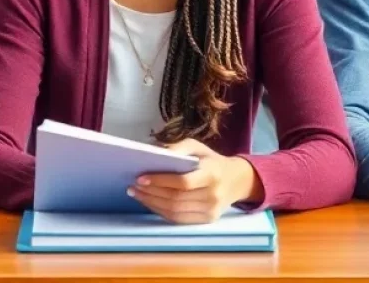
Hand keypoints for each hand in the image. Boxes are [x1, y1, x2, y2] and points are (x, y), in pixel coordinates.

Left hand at [127, 138, 261, 224]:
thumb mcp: (197, 147)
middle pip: (176, 199)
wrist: (236, 180)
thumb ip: (177, 147)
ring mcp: (211, 211)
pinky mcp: (207, 220)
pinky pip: (180, 220)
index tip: (140, 178)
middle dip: (151, 193)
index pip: (183, 182)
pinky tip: (150, 202)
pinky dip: (161, 212)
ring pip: (176, 212)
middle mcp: (213, 195)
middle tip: (132, 187)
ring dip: (152, 204)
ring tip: (137, 194)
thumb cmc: (211, 160)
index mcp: (212, 174)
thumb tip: (153, 152)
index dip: (160, 181)